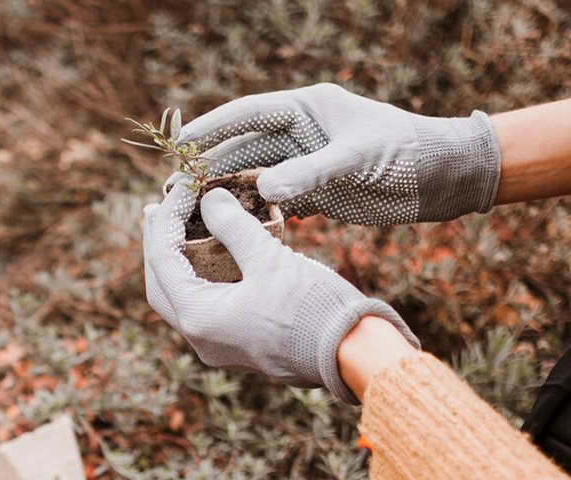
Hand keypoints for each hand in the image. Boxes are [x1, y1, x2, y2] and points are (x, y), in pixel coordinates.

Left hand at [142, 180, 419, 402]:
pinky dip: (202, 277)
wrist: (351, 355)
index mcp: (198, 318)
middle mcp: (199, 338)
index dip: (167, 218)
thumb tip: (210, 199)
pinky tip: (211, 254)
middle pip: (161, 283)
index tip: (182, 187)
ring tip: (181, 226)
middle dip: (159, 244)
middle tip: (161, 208)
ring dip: (179, 261)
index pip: (162, 259)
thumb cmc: (312, 307)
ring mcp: (217, 345)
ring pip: (182, 297)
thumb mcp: (270, 259)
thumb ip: (234, 226)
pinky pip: (206, 306)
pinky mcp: (237, 344)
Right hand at [177, 83, 499, 224]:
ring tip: (188, 213)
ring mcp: (303, 165)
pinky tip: (224, 231)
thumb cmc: (407, 154)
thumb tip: (263, 188)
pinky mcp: (311, 194)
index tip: (181, 144)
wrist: (444, 179)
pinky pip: (270, 204)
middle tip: (174, 190)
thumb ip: (310, 172)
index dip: (212, 128)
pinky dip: (248, 215)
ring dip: (222, 195)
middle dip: (207, 169)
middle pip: (241, 150)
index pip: (248, 114)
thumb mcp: (358, 159)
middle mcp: (299, 134)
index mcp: (307, 109)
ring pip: (251, 179)